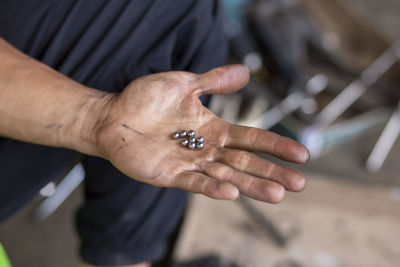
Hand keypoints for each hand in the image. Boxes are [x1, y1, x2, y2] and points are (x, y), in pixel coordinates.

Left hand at [94, 65, 308, 202]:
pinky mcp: (170, 175)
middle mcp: (206, 149)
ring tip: (277, 194)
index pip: (250, 138)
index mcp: (213, 128)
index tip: (302, 154)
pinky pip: (195, 183)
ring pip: (226, 177)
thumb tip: (246, 72)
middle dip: (271, 172)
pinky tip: (232, 193)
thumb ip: (213, 81)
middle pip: (245, 163)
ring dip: (250, 186)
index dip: (275, 146)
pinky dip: (213, 189)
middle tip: (299, 183)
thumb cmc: (146, 98)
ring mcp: (189, 163)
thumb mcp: (184, 83)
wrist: (113, 114)